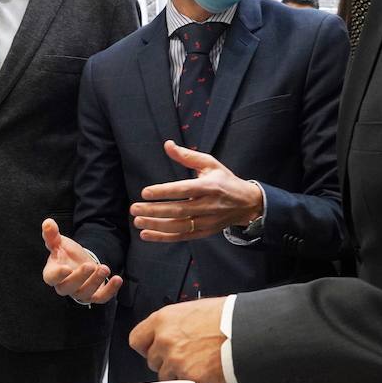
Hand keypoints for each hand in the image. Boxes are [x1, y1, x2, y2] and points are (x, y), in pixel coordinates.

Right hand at [41, 219, 121, 304]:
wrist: (80, 262)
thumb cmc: (66, 254)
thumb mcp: (59, 243)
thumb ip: (52, 234)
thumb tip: (48, 222)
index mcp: (52, 274)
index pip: (51, 278)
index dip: (58, 275)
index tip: (67, 268)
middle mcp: (64, 286)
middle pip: (68, 287)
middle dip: (80, 277)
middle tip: (90, 265)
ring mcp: (79, 293)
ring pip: (85, 293)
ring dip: (96, 281)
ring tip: (105, 268)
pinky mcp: (94, 296)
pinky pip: (102, 298)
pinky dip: (110, 290)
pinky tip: (117, 279)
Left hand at [129, 141, 263, 241]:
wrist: (247, 204)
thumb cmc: (225, 181)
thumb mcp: (210, 164)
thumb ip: (187, 156)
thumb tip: (167, 144)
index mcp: (209, 187)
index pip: (184, 190)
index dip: (164, 192)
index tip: (145, 192)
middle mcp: (208, 205)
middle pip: (178, 210)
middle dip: (154, 210)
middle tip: (134, 208)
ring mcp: (207, 221)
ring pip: (179, 226)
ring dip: (156, 225)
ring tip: (137, 221)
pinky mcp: (205, 232)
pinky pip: (182, 236)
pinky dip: (164, 237)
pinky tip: (147, 234)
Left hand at [129, 298, 227, 382]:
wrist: (244, 331)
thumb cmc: (223, 317)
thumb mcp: (190, 311)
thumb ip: (171, 324)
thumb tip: (163, 334)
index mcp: (162, 320)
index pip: (136, 340)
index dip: (146, 347)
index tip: (153, 349)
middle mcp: (165, 340)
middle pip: (151, 360)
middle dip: (165, 361)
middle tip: (184, 356)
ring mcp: (176, 360)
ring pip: (165, 376)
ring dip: (177, 373)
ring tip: (197, 363)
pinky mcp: (190, 377)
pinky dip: (192, 382)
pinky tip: (205, 370)